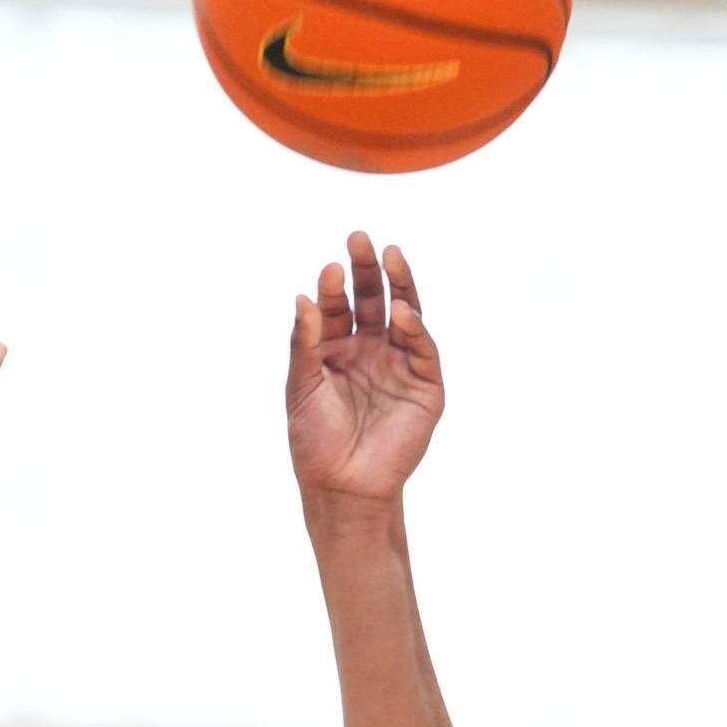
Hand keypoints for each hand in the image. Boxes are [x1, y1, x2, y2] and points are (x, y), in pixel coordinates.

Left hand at [286, 233, 443, 507]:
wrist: (343, 487)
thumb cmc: (315, 442)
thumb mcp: (301, 387)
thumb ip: (304, 343)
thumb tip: (303, 297)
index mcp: (337, 350)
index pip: (337, 306)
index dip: (333, 288)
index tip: (328, 271)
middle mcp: (370, 351)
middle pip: (373, 298)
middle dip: (367, 269)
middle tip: (359, 238)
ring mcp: (399, 365)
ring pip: (404, 313)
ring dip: (399, 284)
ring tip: (389, 255)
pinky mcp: (425, 385)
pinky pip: (422, 348)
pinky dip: (414, 327)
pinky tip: (401, 311)